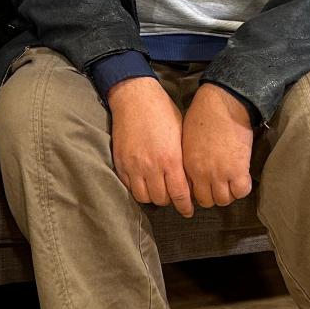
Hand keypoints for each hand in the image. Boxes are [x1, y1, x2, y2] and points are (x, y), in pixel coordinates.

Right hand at [107, 77, 194, 216]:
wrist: (135, 97)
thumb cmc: (162, 111)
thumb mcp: (181, 134)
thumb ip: (182, 159)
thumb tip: (189, 179)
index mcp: (171, 159)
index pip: (179, 195)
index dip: (185, 206)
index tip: (188, 211)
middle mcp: (152, 166)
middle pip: (161, 199)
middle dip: (169, 201)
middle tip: (173, 196)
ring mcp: (133, 166)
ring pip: (143, 197)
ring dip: (152, 197)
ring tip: (157, 190)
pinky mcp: (120, 162)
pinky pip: (128, 186)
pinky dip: (137, 188)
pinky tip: (144, 182)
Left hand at [182, 84, 254, 208]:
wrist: (223, 104)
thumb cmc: (203, 115)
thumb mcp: (186, 140)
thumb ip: (189, 158)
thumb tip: (193, 169)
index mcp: (187, 165)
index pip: (190, 192)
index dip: (199, 190)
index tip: (205, 185)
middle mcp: (202, 174)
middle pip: (207, 200)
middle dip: (213, 195)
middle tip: (220, 185)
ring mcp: (220, 174)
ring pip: (224, 200)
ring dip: (228, 193)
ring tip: (231, 182)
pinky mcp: (238, 170)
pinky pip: (241, 192)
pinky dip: (242, 188)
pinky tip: (242, 178)